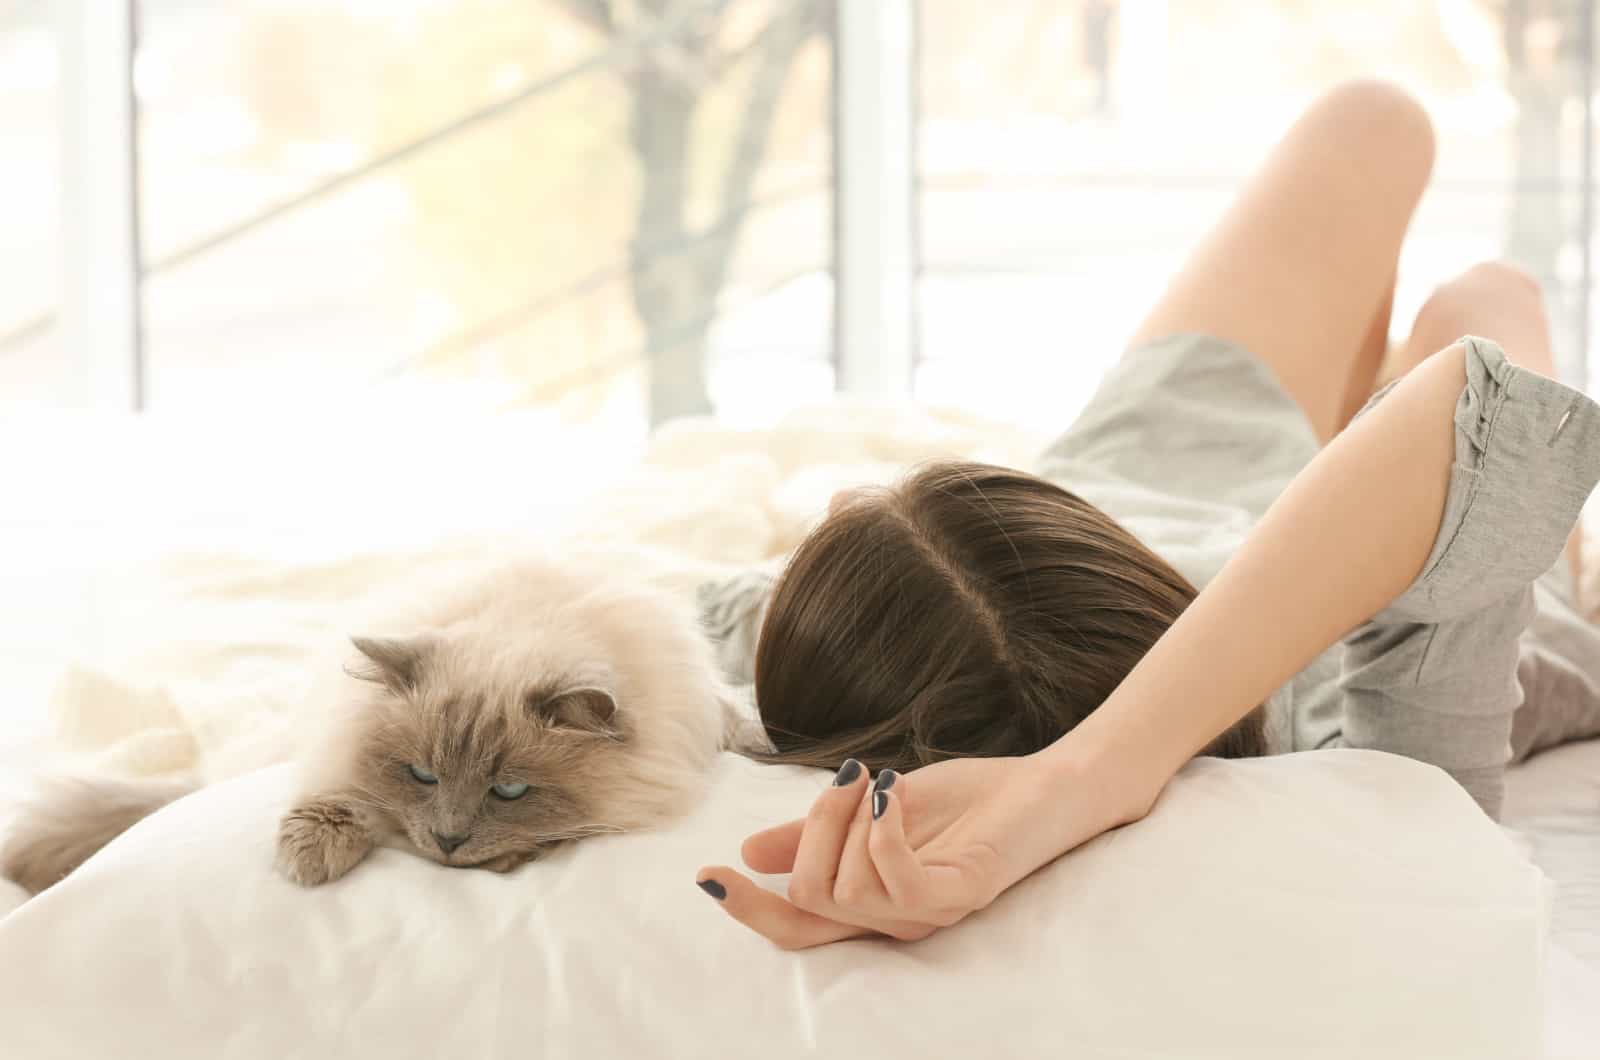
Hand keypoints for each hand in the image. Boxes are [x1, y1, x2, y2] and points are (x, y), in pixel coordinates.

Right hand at [695, 750, 1142, 948]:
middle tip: (842, 779)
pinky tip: (892, 791)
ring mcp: (929, 910)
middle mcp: (897, 920)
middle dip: (807, 828)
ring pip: (843, 887)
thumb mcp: (874, 807)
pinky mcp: (962, 891)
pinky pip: (893, 876)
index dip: (747, 909)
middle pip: (807, 901)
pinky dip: (880, 826)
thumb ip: (816, 830)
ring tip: (878, 778)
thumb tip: (752, 849)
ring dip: (846, 816)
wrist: (1051, 785)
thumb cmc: (971, 800)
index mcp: (872, 904)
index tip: (708, 874)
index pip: (795, 928)